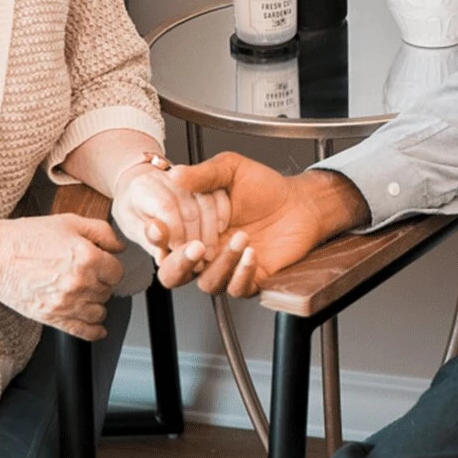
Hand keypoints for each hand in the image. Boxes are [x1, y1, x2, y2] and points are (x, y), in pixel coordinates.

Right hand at [0, 214, 125, 339]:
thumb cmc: (26, 237)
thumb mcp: (69, 222)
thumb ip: (102, 232)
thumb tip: (120, 246)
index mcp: (87, 258)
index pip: (117, 272)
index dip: (110, 267)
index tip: (102, 265)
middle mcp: (79, 283)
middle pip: (108, 292)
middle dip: (102, 283)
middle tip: (88, 275)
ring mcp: (66, 303)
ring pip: (99, 312)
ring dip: (96, 303)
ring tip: (86, 294)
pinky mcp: (52, 318)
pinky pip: (83, 331)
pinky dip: (94, 331)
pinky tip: (97, 327)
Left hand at [110, 166, 231, 288]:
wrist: (137, 184)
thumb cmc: (133, 207)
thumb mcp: (131, 225)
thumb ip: (148, 239)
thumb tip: (162, 257)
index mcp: (143, 187)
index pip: (165, 208)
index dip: (175, 231)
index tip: (178, 249)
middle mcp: (165, 177)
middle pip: (188, 207)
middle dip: (195, 236)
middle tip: (197, 260)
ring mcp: (185, 176)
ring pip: (206, 202)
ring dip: (210, 231)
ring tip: (207, 253)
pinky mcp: (200, 176)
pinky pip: (218, 194)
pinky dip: (222, 214)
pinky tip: (219, 231)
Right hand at [170, 153, 370, 297]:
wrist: (300, 202)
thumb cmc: (264, 187)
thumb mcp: (231, 170)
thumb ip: (203, 174)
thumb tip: (176, 174)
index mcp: (192, 229)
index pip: (163, 243)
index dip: (157, 240)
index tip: (160, 229)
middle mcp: (205, 253)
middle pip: (174, 274)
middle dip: (179, 263)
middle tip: (193, 247)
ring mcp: (227, 268)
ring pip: (208, 282)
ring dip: (220, 263)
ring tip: (240, 236)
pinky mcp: (251, 279)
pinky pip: (238, 288)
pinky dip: (242, 273)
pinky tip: (251, 253)